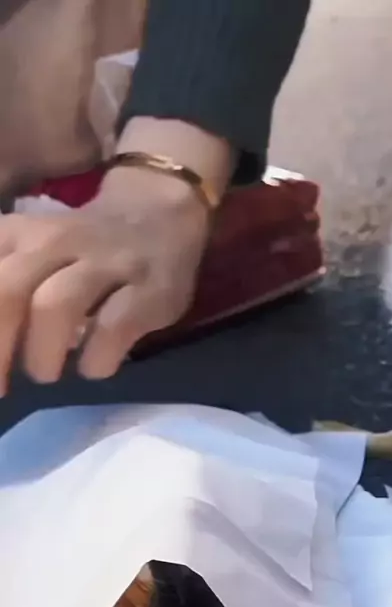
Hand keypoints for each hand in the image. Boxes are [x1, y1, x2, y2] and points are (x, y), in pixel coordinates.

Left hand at [0, 117, 234, 394]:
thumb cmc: (80, 250)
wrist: (160, 218)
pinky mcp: (149, 290)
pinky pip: (114, 327)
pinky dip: (96, 358)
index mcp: (17, 235)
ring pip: (57, 305)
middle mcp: (56, 243)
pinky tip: (93, 367)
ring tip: (45, 374)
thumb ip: (0, 290)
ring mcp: (105, 264)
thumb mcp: (26, 251)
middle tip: (1, 388)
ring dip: (42, 352)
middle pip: (7, 291)